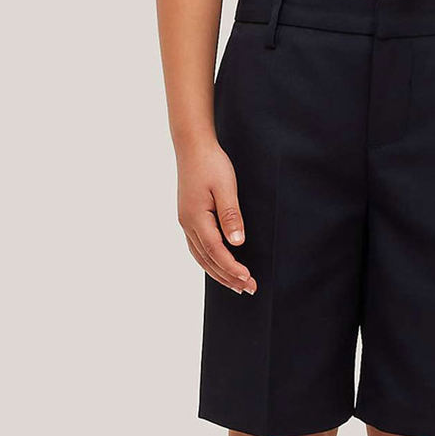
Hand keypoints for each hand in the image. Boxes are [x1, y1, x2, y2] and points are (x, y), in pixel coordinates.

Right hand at [177, 143, 256, 294]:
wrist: (192, 146)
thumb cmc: (211, 163)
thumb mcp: (226, 187)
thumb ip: (231, 215)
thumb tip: (237, 243)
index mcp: (196, 218)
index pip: (216, 252)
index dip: (232, 268)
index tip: (248, 279)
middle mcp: (187, 224)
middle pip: (208, 260)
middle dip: (228, 277)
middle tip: (249, 289)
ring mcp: (186, 223)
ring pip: (201, 257)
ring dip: (219, 273)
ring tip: (236, 285)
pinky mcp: (188, 219)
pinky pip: (198, 248)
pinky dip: (209, 262)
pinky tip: (219, 267)